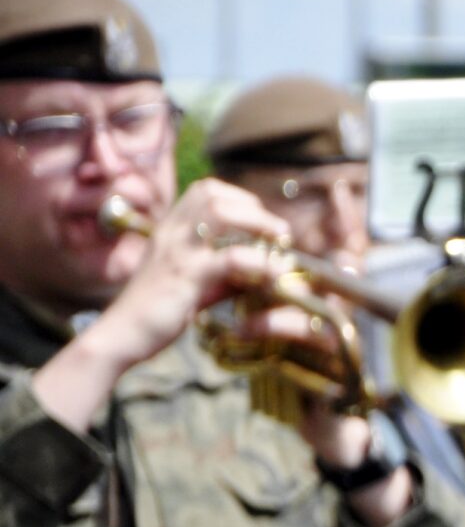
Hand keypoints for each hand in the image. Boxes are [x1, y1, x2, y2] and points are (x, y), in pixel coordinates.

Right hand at [87, 180, 292, 373]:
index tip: (260, 219)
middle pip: (214, 194)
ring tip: (280, 244)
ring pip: (220, 213)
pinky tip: (273, 276)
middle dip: (254, 207)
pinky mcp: (186, 276)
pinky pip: (231, 257)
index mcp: (170, 230)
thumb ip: (226, 274)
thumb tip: (263, 269)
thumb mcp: (196, 285)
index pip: (205, 190)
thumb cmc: (158, 312)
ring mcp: (177, 251)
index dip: (239, 198)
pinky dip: (260, 263)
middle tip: (279, 231)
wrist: (121, 336)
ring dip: (258, 223)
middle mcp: (171, 233)